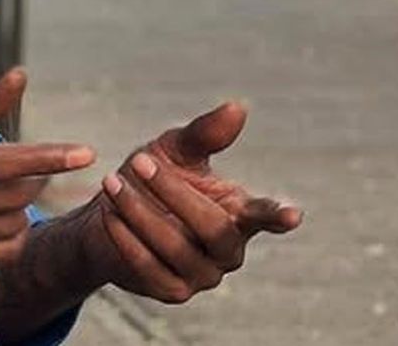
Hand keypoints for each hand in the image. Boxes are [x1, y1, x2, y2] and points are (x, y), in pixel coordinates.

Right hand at [0, 69, 95, 276]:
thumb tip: (21, 76)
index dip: (44, 157)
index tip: (84, 153)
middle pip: (11, 196)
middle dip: (34, 179)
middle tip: (32, 167)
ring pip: (10, 225)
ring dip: (24, 206)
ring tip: (9, 191)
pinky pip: (0, 252)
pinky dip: (14, 233)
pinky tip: (2, 217)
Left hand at [87, 103, 303, 303]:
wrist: (105, 215)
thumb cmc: (149, 178)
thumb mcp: (174, 150)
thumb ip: (204, 134)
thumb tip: (237, 107)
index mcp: (239, 214)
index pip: (264, 216)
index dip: (277, 216)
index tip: (293, 215)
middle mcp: (228, 249)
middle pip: (213, 227)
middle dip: (173, 192)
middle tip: (139, 161)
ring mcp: (202, 275)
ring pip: (177, 248)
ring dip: (140, 212)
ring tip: (112, 181)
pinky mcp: (172, 291)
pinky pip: (150, 267)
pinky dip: (127, 238)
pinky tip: (108, 214)